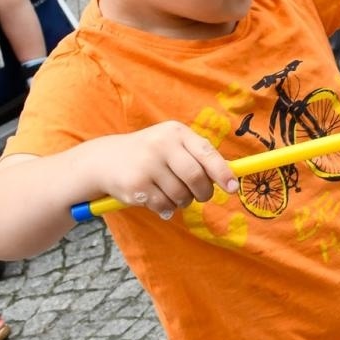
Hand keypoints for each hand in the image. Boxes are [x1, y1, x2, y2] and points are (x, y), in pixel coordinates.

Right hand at [97, 122, 233, 218]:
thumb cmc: (150, 154)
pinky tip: (157, 198)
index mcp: (175, 132)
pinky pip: (164, 205)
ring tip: (172, 193)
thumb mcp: (172, 144)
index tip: (233, 188)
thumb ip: (198, 156)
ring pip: (181, 194)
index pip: (206, 152)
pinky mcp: (136, 185)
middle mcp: (161, 145)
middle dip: (203, 192)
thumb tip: (230, 177)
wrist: (105, 160)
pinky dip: (167, 207)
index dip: (222, 172)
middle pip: (196, 177)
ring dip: (183, 201)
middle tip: (201, 196)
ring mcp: (147, 165)